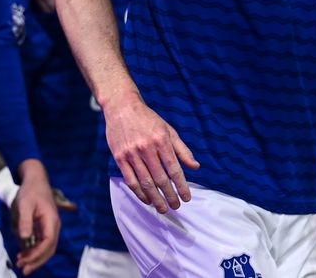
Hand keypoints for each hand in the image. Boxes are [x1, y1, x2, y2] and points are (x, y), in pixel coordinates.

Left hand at [12, 160, 62, 273]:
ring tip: (20, 263)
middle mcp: (54, 225)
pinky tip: (24, 254)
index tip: (24, 260)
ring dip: (35, 258)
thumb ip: (25, 220)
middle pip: (50, 248)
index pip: (48, 242)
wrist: (36, 180)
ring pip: (47, 247)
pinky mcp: (46, 227)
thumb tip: (25, 238)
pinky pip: (43, 243)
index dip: (37, 254)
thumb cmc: (30, 191)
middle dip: (37, 260)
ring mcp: (51, 227)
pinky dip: (35, 251)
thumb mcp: (25, 204)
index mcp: (51, 220)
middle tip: (22, 268)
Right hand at [104, 94, 198, 212]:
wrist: (122, 107)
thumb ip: (182, 150)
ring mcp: (131, 154)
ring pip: (145, 182)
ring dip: (155, 198)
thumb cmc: (148, 119)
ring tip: (162, 208)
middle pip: (160, 178)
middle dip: (169, 195)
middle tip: (175, 206)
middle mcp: (147, 148)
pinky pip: (130, 180)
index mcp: (161, 140)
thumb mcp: (168, 130)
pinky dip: (139, 193)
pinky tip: (147, 200)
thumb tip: (195, 167)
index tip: (187, 198)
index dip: (181, 185)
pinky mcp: (119, 158)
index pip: (174, 168)